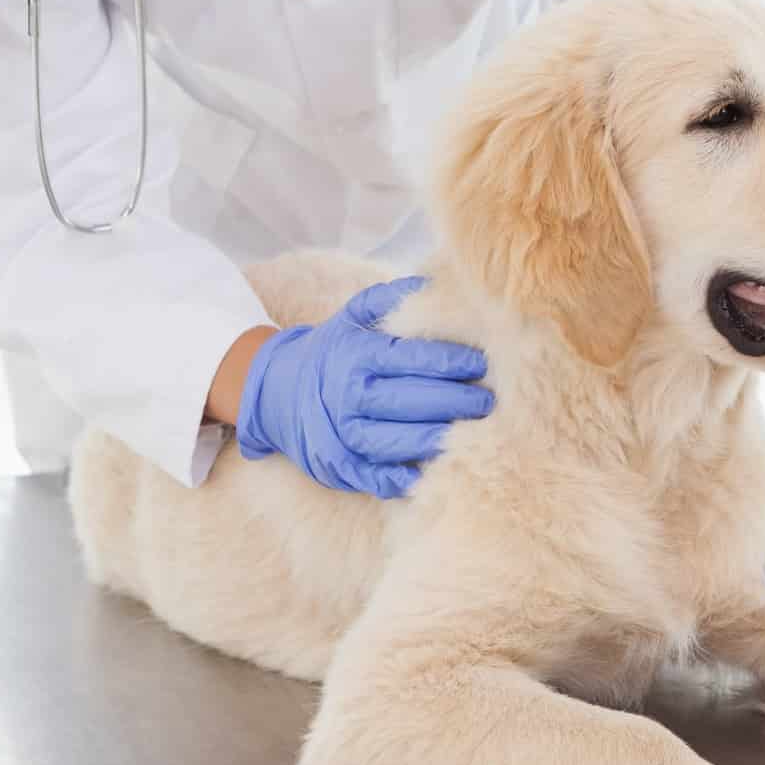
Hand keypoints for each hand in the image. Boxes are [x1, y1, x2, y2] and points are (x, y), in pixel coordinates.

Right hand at [235, 277, 492, 497]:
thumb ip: (391, 299)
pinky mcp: (337, 465)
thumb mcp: (353, 316)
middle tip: (488, 401)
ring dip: (432, 440)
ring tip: (471, 435)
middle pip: (405, 401)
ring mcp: (339, 433)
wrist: (275, 391)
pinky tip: (430, 474)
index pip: (407, 358)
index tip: (481, 362)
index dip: (447, 361)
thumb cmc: (333, 351)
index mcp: (354, 356)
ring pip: (390, 441)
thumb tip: (436, 285)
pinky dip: (398, 479)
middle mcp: (345, 395)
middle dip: (451, 401)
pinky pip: (371, 476)